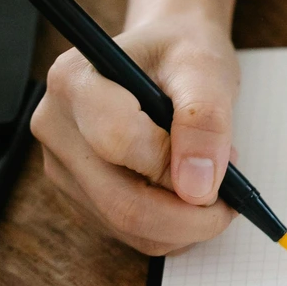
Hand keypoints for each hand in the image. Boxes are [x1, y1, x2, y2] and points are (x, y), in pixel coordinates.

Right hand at [32, 14, 239, 254]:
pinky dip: (169, 227)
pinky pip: (127, 232)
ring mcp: (62, 165)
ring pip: (126, 227)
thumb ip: (204, 121)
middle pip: (120, 202)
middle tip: (231, 201)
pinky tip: (188, 192)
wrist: (167, 54)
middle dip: (188, 215)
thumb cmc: (182, 53)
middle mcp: (55, 126)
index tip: (224, 167)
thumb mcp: (204, 69)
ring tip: (212, 181)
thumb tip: (198, 189)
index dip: (175, 166)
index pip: (119, 143)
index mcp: (74, 81)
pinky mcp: (78, 193)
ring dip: (183, 222)